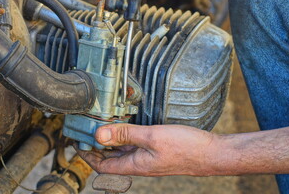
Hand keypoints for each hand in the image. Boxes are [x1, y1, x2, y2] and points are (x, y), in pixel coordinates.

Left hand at [74, 124, 221, 175]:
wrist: (211, 153)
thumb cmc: (186, 148)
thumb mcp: (151, 137)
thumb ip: (125, 134)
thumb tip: (98, 135)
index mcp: (135, 165)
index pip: (102, 165)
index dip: (87, 155)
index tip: (77, 141)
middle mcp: (140, 163)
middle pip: (111, 157)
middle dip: (97, 145)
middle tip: (87, 129)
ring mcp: (149, 157)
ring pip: (123, 150)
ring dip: (112, 139)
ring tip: (104, 123)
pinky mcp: (158, 150)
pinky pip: (136, 144)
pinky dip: (127, 135)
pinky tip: (129, 124)